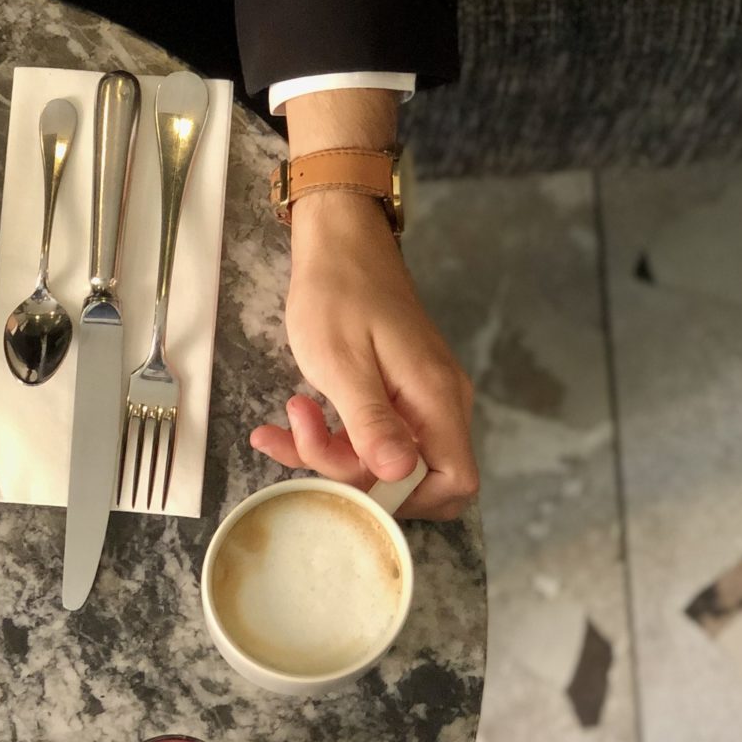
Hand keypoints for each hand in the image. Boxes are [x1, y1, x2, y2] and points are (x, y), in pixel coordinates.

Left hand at [252, 88, 478, 519]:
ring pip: (378, 460)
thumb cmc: (338, 294)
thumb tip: (399, 475)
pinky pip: (365, 435)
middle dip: (348, 471)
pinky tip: (287, 418)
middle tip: (304, 432)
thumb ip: (372, 423)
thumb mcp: (343, 365)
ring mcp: (415, 401)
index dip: (409, 501)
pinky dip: (326, 435)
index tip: (353, 486)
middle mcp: (436, 406)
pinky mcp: (392, 395)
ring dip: (326, 451)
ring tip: (289, 414)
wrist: (338, 240)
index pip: (455, 482)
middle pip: (408, 477)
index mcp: (435, 401)